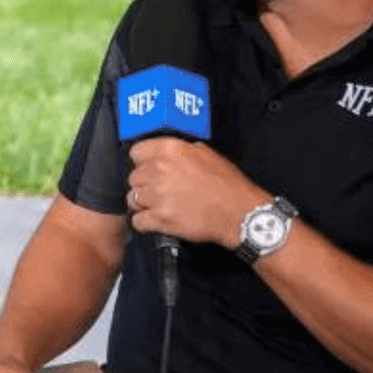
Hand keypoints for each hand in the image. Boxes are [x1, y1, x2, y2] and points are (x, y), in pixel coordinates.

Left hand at [125, 138, 267, 247]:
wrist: (240, 214)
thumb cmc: (228, 185)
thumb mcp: (207, 154)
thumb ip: (183, 151)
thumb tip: (169, 154)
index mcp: (171, 150)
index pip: (137, 151)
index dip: (142, 162)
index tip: (147, 169)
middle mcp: (160, 169)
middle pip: (133, 177)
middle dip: (143, 185)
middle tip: (157, 192)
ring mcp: (158, 195)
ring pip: (132, 199)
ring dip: (142, 204)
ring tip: (157, 207)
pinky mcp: (160, 218)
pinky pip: (137, 220)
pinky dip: (144, 223)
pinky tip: (155, 221)